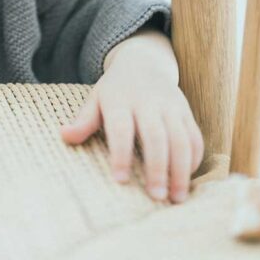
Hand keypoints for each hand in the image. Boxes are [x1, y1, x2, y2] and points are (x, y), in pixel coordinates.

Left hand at [60, 52, 203, 203]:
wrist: (144, 61)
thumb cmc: (115, 90)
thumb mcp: (96, 99)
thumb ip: (84, 121)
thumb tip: (64, 136)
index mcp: (121, 100)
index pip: (121, 128)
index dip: (121, 154)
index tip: (120, 180)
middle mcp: (148, 102)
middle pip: (156, 136)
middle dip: (158, 168)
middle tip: (156, 197)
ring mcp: (171, 106)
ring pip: (181, 139)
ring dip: (181, 169)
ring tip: (176, 198)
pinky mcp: (186, 112)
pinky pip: (195, 137)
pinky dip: (194, 159)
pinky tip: (186, 179)